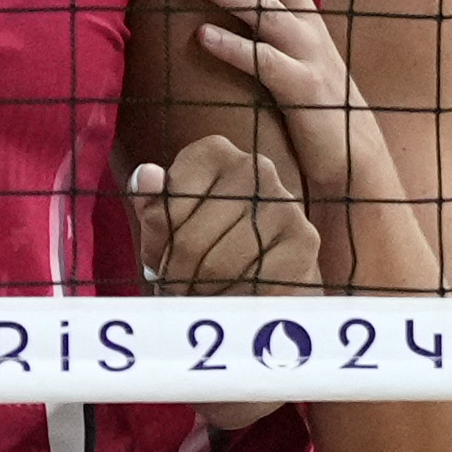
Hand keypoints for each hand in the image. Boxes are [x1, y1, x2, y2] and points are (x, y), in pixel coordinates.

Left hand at [132, 134, 322, 296]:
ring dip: (202, 292)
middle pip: (189, 240)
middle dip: (176, 276)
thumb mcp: (171, 217)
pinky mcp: (304, 240)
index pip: (163, 210)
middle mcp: (253, 167)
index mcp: (212, 152)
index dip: (155, 246)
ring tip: (200, 295)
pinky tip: (232, 297)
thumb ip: (151, 200)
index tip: (159, 261)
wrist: (272, 263)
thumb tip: (147, 176)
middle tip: (175, 290)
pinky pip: (252, 283)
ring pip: (218, 266)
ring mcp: (283, 202)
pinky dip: (235, 299)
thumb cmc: (211, 236)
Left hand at [185, 0, 375, 195]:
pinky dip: (235, 49)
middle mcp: (307, 24)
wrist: (354, 161)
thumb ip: (262, 13)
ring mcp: (308, 56)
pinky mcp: (303, 92)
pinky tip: (202, 37)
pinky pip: (266, 66)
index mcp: (301, 8)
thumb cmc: (308, 100)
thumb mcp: (287, 47)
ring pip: (269, 14)